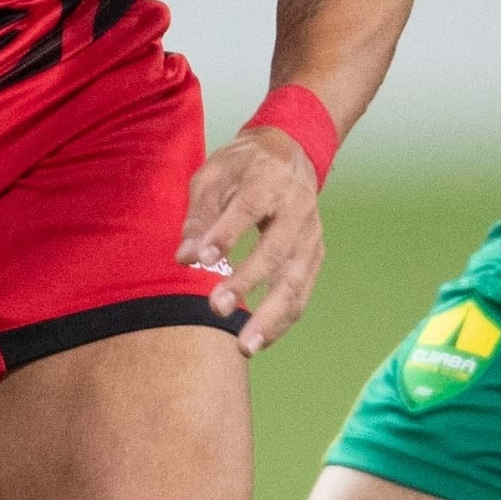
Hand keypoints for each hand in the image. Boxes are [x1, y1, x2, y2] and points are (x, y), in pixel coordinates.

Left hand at [178, 127, 322, 357]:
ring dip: (270, 317)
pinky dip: (281, 320)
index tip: (200, 259)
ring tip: (244, 346)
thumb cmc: (243, 166)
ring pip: (295, 281)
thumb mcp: (213, 175)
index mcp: (269, 179)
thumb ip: (199, 215)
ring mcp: (310, 235)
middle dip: (247, 282)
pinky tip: (258, 341)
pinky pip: (301, 293)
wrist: (291, 153)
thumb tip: (185, 257)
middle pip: (277, 250)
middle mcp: (297, 208)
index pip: (249, 208)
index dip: (226, 234)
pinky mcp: (315, 255)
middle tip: (215, 308)